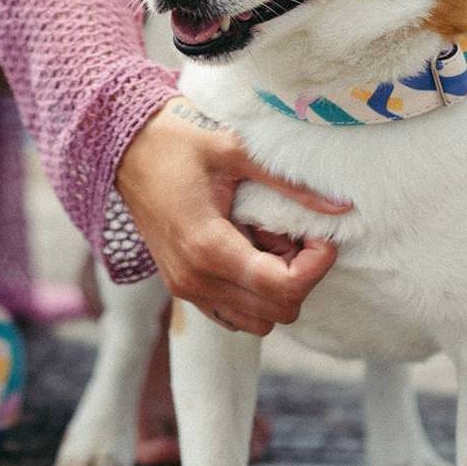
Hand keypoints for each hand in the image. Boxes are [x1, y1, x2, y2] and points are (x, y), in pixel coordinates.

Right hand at [115, 98, 351, 335]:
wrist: (125, 149)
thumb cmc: (177, 142)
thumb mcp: (237, 151)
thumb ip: (290, 184)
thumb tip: (341, 208)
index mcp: (208, 247)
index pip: (282, 288)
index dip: (316, 266)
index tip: (322, 235)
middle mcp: (196, 280)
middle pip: (277, 312)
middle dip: (302, 276)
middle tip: (299, 234)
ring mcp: (187, 289)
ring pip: (258, 322)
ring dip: (278, 289)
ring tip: (273, 243)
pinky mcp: (183, 287)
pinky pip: (234, 315)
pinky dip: (255, 295)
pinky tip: (253, 252)